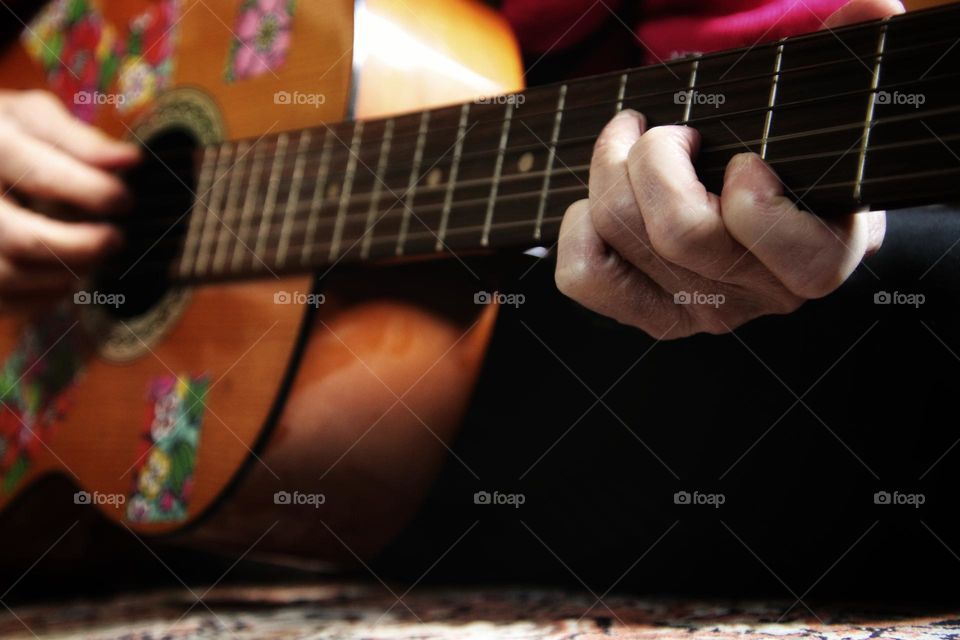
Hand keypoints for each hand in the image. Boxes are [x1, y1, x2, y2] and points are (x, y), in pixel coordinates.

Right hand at [0, 90, 138, 311]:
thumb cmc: (5, 135)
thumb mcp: (33, 118)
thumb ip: (81, 140)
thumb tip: (130, 160)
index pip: (41, 177)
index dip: (95, 193)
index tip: (126, 201)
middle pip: (25, 241)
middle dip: (84, 247)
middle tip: (116, 239)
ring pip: (12, 277)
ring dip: (67, 272)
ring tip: (93, 253)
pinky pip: (6, 301)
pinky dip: (44, 293)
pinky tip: (65, 272)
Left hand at [554, 0, 902, 338]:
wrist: (776, 223)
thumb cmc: (794, 162)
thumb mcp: (821, 120)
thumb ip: (841, 64)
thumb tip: (871, 7)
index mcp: (818, 257)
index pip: (762, 234)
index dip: (746, 193)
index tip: (743, 158)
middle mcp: (759, 296)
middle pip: (677, 231)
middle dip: (655, 155)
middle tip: (666, 131)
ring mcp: (701, 313)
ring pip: (623, 236)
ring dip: (611, 170)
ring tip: (629, 143)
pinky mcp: (651, 317)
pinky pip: (584, 277)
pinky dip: (579, 226)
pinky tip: (602, 201)